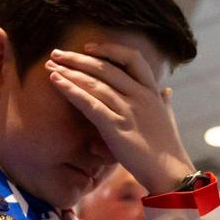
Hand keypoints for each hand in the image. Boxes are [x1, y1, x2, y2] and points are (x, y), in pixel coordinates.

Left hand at [46, 42, 193, 194]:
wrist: (170, 171)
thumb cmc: (168, 148)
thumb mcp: (168, 118)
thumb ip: (164, 102)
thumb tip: (167, 91)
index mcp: (151, 91)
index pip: (132, 58)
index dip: (109, 49)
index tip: (88, 47)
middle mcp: (140, 96)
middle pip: (105, 68)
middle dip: (77, 59)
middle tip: (56, 54)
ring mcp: (129, 110)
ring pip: (95, 84)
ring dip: (69, 73)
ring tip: (50, 67)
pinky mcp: (117, 127)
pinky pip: (90, 104)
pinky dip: (71, 91)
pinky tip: (56, 83)